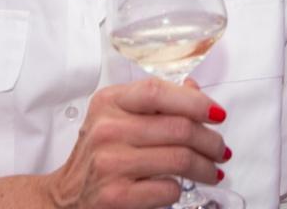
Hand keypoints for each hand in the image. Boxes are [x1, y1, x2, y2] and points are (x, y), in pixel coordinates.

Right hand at [40, 79, 230, 208]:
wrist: (66, 196)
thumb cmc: (99, 153)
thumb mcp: (117, 117)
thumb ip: (155, 102)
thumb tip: (195, 91)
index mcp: (109, 102)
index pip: (158, 92)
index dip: (195, 102)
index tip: (217, 114)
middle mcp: (107, 129)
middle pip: (178, 128)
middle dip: (211, 141)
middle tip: (220, 149)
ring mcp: (110, 163)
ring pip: (180, 159)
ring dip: (205, 167)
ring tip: (212, 170)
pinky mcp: (116, 196)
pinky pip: (167, 188)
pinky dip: (179, 188)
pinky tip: (178, 186)